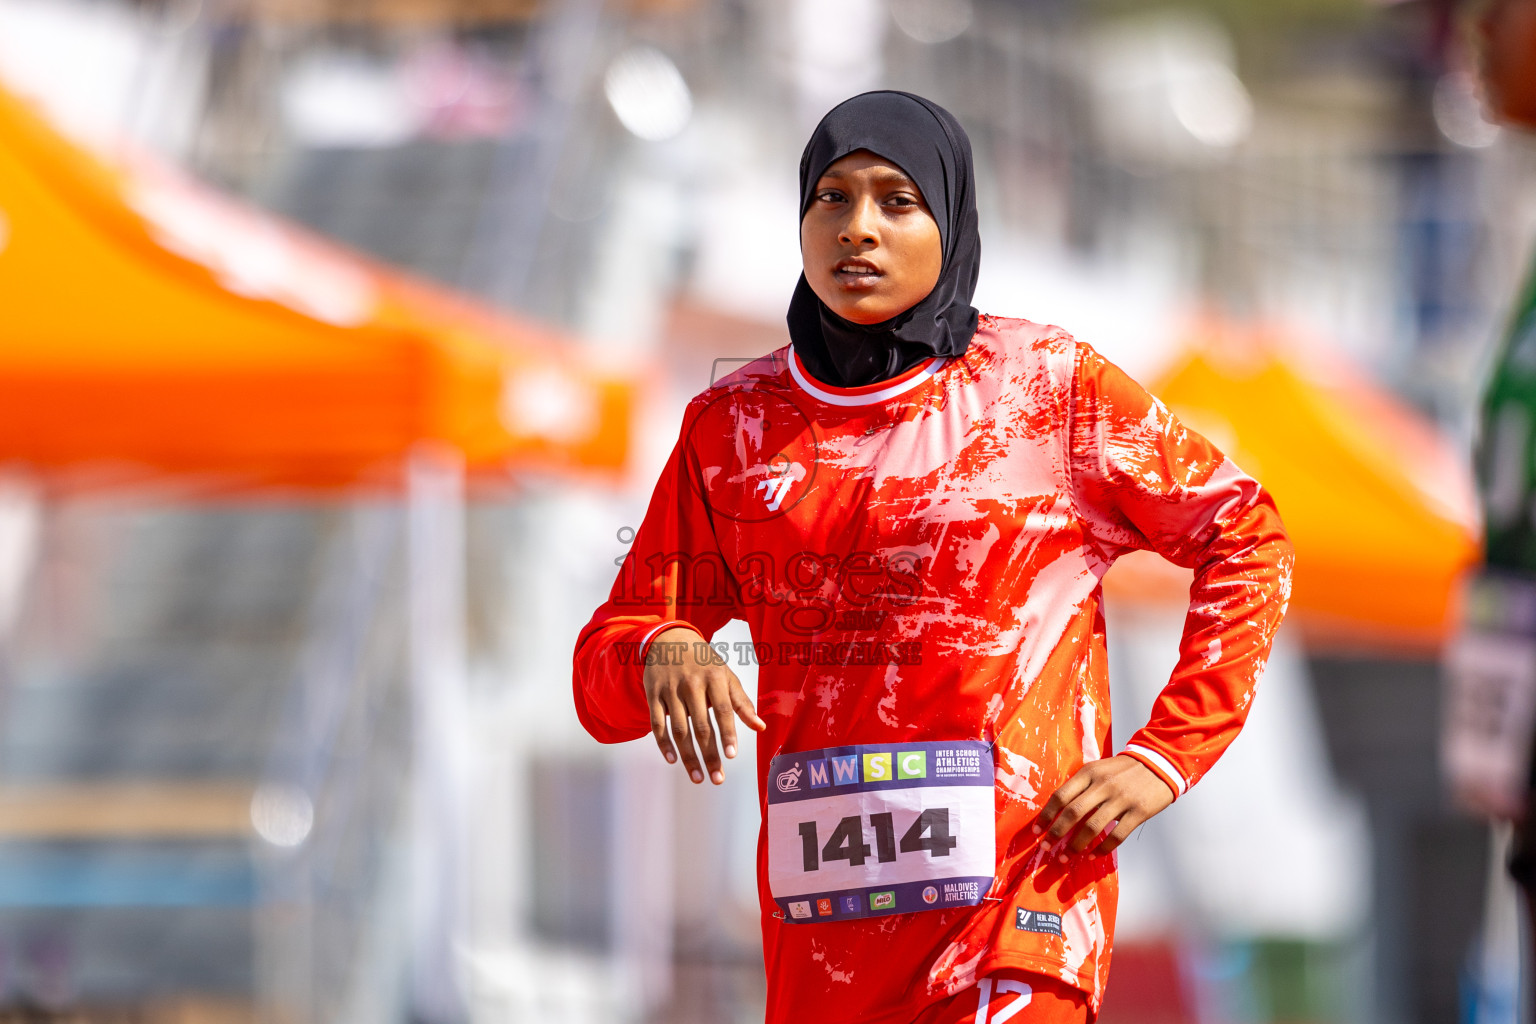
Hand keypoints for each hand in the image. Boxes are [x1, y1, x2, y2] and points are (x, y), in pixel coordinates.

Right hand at [643, 627, 765, 784]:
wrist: (669, 640)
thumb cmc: (703, 662)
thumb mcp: (726, 675)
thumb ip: (742, 703)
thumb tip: (760, 727)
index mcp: (714, 678)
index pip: (723, 710)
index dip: (728, 733)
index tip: (731, 755)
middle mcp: (691, 684)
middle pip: (701, 725)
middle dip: (710, 754)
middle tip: (717, 778)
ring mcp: (670, 690)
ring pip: (679, 729)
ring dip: (688, 756)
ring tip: (698, 777)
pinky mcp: (653, 695)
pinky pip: (658, 724)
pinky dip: (664, 744)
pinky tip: (673, 760)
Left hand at [1036, 754, 1174, 858]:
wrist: (1159, 763)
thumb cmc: (1122, 770)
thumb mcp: (1098, 769)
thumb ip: (1080, 786)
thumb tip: (1058, 811)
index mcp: (1089, 773)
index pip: (1061, 796)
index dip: (1046, 815)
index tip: (1037, 831)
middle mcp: (1103, 785)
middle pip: (1072, 813)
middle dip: (1056, 833)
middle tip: (1046, 848)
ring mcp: (1121, 799)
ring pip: (1093, 827)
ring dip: (1076, 846)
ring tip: (1066, 857)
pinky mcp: (1138, 812)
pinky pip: (1116, 835)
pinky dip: (1102, 849)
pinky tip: (1092, 857)